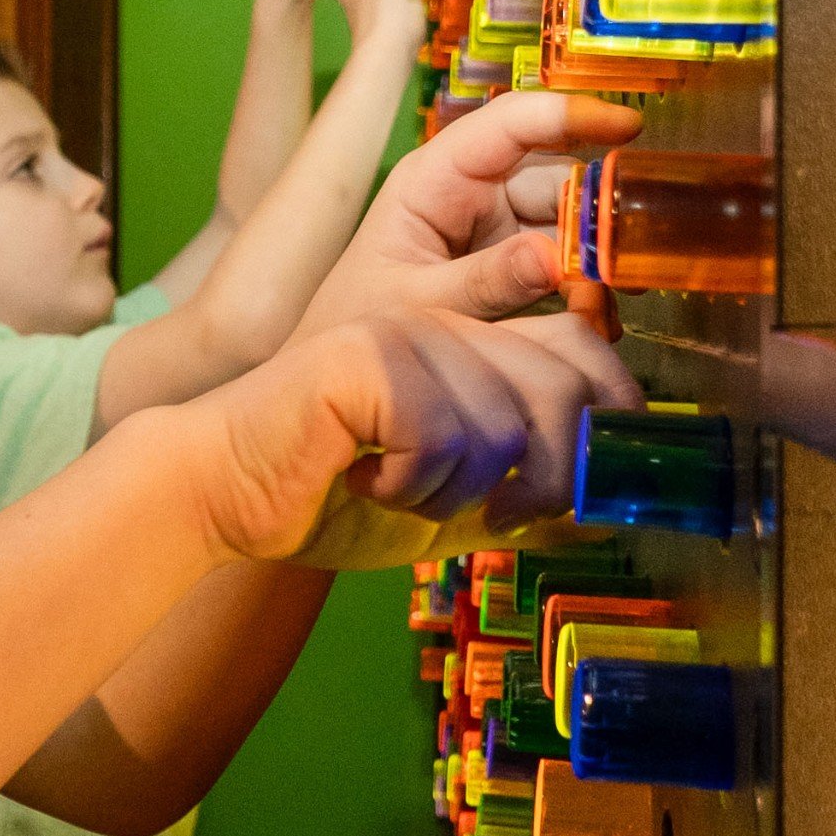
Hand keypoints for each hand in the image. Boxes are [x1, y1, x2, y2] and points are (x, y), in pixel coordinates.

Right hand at [166, 307, 642, 563]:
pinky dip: (412, 485)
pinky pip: (444, 436)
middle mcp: (447, 320)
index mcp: (473, 340)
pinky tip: (365, 479)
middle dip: (546, 480)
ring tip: (403, 491)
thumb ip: (525, 495)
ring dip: (458, 492)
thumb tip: (605, 512)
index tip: (577, 492)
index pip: (587, 349)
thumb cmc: (331, 497)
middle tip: (492, 516)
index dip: (611, 420)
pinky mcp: (367, 356)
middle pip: (563, 388)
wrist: (224, 493)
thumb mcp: (454, 503)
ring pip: (505, 426)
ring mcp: (406, 330)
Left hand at [296, 90, 643, 330]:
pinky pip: (562, 262)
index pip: (509, 124)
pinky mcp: (509, 266)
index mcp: (434, 179)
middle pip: (552, 176)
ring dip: (597, 253)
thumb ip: (483, 284)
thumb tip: (554, 258)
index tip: (627, 126)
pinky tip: (601, 319)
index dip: (570, 115)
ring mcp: (492, 228)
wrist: (336, 378)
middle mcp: (469, 193)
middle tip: (632, 249)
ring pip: (566, 220)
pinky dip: (586, 287)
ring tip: (616, 295)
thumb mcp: (414, 305)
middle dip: (596, 207)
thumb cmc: (354, 326)